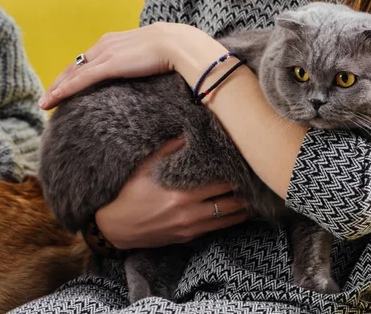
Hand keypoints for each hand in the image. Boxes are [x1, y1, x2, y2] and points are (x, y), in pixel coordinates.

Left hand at [38, 22, 209, 109]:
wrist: (178, 43)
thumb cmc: (174, 48)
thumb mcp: (152, 52)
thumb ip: (143, 58)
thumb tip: (150, 67)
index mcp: (115, 40)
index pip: (88, 58)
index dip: (75, 72)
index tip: (67, 85)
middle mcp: (105, 44)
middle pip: (75, 65)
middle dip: (60, 82)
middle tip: (49, 97)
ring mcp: (105, 54)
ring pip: (73, 73)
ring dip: (57, 89)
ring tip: (46, 103)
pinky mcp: (108, 65)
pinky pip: (81, 80)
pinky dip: (65, 90)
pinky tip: (54, 99)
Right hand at [94, 139, 249, 249]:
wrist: (113, 227)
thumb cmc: (127, 193)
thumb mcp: (145, 166)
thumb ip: (170, 149)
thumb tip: (189, 132)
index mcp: (182, 192)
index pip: (221, 181)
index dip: (236, 173)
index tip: (246, 163)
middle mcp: (190, 212)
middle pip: (230, 201)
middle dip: (245, 190)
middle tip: (257, 179)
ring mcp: (191, 227)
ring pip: (229, 218)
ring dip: (244, 208)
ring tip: (256, 196)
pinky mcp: (188, 237)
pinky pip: (217, 229)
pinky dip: (232, 220)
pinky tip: (241, 212)